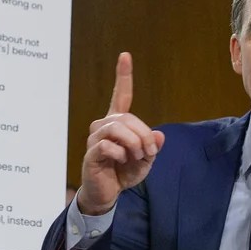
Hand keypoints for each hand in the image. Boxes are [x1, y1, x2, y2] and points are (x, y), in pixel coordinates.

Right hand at [77, 52, 164, 215]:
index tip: (125, 56)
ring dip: (134, 144)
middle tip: (149, 152)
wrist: (106, 194)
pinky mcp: (91, 152)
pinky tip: (120, 162)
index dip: (123, 75)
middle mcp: (104, 125)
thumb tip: (159, 135)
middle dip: (144, 135)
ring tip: (135, 157)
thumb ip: (152, 146)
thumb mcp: (145, 160)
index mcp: (118, 123)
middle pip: (127, 118)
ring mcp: (96, 138)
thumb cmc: (123, 173)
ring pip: (118, 129)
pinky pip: (109, 146)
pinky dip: (121, 155)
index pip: (121, 95)